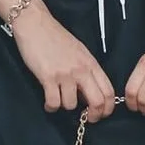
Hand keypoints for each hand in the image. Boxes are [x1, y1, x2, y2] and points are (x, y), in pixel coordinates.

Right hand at [10, 0, 116, 118]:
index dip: (108, 108)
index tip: (101, 114)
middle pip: (98, 102)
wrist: (36, 25)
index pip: (109, 91)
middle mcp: (81, 70)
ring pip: (72, 105)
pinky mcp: (48, 77)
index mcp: (91, 64)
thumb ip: (87, 71)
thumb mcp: (79, 52)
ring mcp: (65, 74)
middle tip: (86, 119)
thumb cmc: (56, 38)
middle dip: (94, 116)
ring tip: (59, 100)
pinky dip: (51, 107)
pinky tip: (48, 102)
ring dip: (65, 107)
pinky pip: (53, 102)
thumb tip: (88, 93)